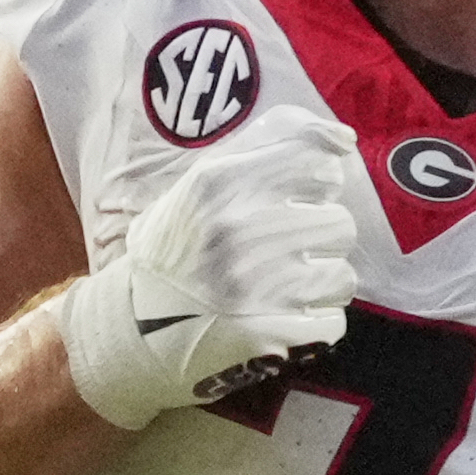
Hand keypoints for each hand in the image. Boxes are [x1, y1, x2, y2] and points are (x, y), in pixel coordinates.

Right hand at [55, 106, 359, 429]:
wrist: (131, 329)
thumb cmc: (177, 247)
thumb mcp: (203, 181)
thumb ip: (269, 143)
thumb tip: (344, 138)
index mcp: (219, 183)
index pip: (318, 163)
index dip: (318, 182)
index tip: (296, 196)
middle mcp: (238, 231)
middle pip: (340, 222)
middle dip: (318, 236)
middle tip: (284, 247)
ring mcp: (255, 287)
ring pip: (342, 274)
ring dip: (319, 281)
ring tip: (284, 284)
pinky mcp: (268, 335)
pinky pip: (332, 321)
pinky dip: (313, 322)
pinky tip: (281, 316)